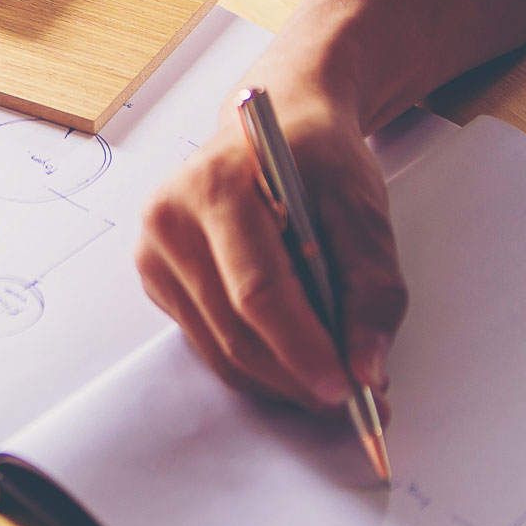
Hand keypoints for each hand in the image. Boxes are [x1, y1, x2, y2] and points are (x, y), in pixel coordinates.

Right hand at [135, 94, 405, 412]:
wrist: (281, 127)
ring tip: (332, 378)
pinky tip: (293, 349)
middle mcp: (169, 218)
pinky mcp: (157, 278)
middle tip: (355, 398)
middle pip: (235, 330)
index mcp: (215, 186)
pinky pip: (208, 343)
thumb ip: (372, 291)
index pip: (256, 290)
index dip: (302, 349)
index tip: (347, 389)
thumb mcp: (363, 210)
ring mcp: (154, 251)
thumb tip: (366, 368)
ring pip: (221, 349)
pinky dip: (256, 362)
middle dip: (299, 376)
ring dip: (281, 378)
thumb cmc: (316, 157)